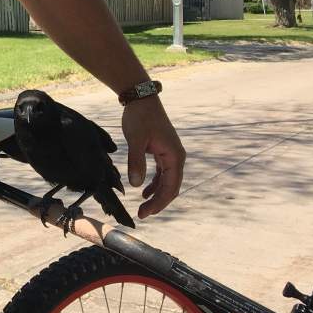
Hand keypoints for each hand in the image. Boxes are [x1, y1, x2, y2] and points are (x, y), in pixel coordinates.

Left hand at [121, 95, 184, 219]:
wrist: (141, 99)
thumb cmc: (140, 117)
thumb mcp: (136, 139)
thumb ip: (136, 161)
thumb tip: (137, 185)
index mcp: (174, 156)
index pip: (170, 187)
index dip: (159, 202)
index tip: (145, 212)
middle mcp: (176, 157)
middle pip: (171, 187)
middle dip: (158, 202)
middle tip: (142, 214)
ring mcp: (170, 154)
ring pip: (167, 181)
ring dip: (157, 195)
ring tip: (143, 207)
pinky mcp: (162, 151)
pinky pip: (162, 173)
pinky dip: (155, 184)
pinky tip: (144, 192)